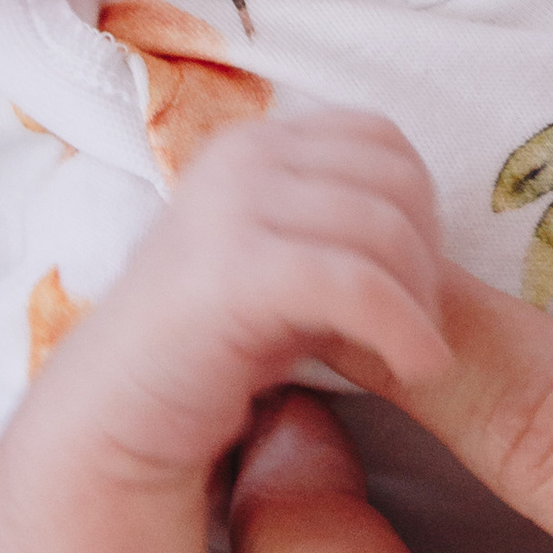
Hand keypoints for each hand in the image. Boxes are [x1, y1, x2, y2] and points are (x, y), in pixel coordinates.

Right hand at [48, 113, 452, 482]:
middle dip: (427, 256)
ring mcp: (230, 207)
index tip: (418, 279)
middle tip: (422, 325)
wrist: (120, 413)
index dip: (421, 206)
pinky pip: (356, 285)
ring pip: (382, 229)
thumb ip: (343, 223)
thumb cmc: (216, 343)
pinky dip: (403, 329)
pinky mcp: (232, 271)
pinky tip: (415, 367)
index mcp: (255, 143)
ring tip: (415, 355)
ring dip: (420, 302)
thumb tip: (432, 224)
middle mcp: (241, 157)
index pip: (381, 139)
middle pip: (394, 179)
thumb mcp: (285, 259)